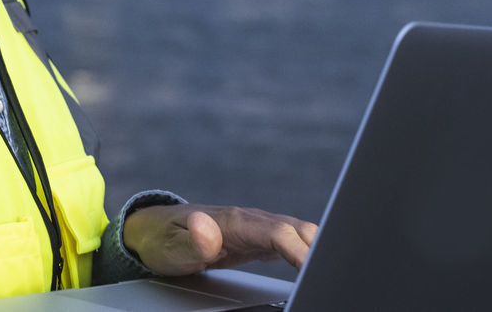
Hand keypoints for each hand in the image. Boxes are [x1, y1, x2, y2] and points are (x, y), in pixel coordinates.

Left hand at [121, 203, 317, 275]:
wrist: (154, 231)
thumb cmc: (161, 238)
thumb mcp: (169, 245)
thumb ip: (191, 240)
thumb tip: (207, 228)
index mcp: (233, 220)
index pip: (276, 232)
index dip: (298, 248)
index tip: (314, 266)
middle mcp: (250, 220)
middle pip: (297, 230)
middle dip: (322, 246)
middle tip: (337, 272)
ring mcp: (256, 229)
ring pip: (298, 234)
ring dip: (320, 248)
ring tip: (335, 271)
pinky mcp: (257, 241)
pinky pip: (291, 244)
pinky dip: (309, 253)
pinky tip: (319, 268)